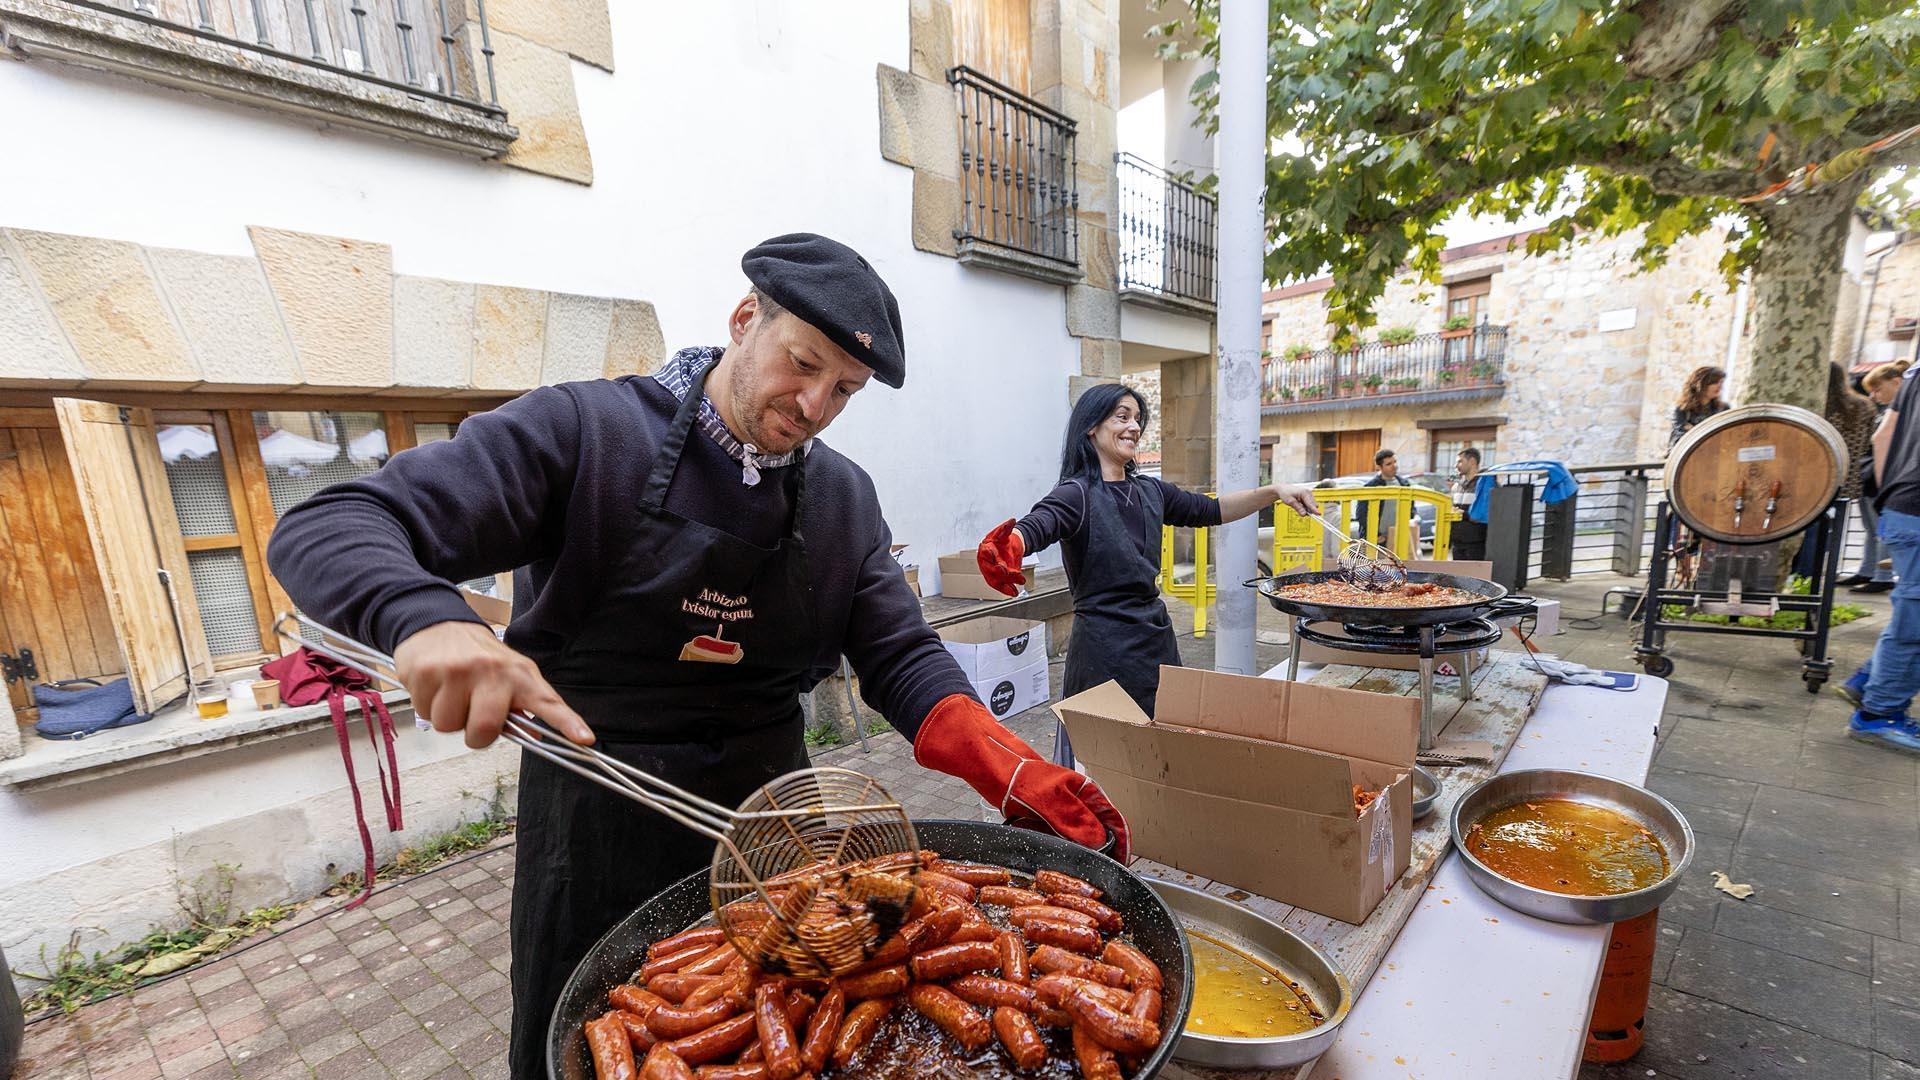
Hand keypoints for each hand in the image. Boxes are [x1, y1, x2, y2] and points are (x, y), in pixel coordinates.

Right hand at [393, 621, 592, 748]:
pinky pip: (425, 713)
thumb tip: (536, 737)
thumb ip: (522, 707)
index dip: (568, 723)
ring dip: (448, 718)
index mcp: (520, 675)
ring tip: (452, 694)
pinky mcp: (427, 672)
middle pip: (484, 730)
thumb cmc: (477, 659)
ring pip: (449, 726)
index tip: (585, 740)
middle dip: (475, 734)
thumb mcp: (509, 675)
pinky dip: (428, 706)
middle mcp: (493, 671)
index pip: (548, 702)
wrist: (437, 623)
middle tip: (472, 715)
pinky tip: (435, 686)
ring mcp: (458, 671)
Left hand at [913, 694, 1130, 861]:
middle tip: (1085, 868)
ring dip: (1066, 848)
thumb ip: (1075, 821)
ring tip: (1053, 848)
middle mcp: (1079, 803)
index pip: (1115, 822)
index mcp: (1088, 793)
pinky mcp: (1045, 819)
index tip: (1119, 866)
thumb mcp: (1050, 800)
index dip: (1121, 845)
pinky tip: (1034, 837)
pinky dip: (1046, 843)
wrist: (990, 769)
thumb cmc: (1019, 776)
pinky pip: (1053, 839)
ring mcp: (1062, 812)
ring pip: (1075, 840)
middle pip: (1098, 835)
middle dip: (1093, 852)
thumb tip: (1099, 842)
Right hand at [976, 519, 1026, 596]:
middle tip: (1010, 573)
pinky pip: (1001, 586)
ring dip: (1006, 585)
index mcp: (985, 549)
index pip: (986, 554)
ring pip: (996, 580)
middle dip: (1001, 573)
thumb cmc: (1004, 540)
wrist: (1010, 547)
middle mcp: (986, 562)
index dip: (990, 557)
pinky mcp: (998, 578)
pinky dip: (1007, 590)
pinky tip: (1014, 593)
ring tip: (1015, 588)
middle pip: (991, 569)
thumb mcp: (1005, 533)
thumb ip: (1007, 528)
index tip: (997, 560)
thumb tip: (1012, 521)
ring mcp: (991, 572)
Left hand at [1273, 483, 1319, 516]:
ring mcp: (1308, 495)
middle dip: (1308, 510)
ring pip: (1311, 506)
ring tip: (1296, 505)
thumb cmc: (1285, 493)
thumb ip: (1298, 508)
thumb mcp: (1290, 501)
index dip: (1314, 510)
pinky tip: (1298, 504)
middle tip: (1298, 508)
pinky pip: (1308, 505)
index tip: (1319, 514)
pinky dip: (1304, 507)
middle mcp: (1308, 493)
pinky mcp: (1307, 497)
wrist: (1282, 489)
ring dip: (1306, 508)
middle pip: (1313, 505)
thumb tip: (1304, 514)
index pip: (1310, 504)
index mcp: (1304, 493)